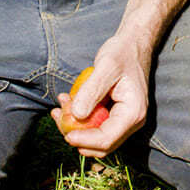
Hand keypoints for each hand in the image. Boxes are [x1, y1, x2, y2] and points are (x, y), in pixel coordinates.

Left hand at [52, 33, 151, 158]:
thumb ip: (91, 90)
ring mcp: (123, 120)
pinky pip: (95, 124)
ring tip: (58, 108)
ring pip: (96, 137)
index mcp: (133, 113)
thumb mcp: (105, 67)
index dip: (85, 140)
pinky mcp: (114, 115)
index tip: (66, 134)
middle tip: (56, 117)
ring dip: (75, 127)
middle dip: (77, 136)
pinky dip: (79, 118)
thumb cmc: (121, 53)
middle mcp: (131, 122)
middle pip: (101, 144)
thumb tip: (76, 115)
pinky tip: (66, 102)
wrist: (132, 46)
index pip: (108, 139)